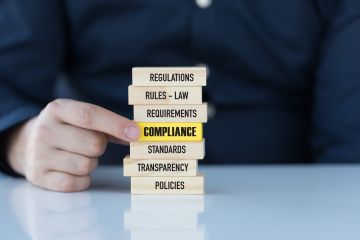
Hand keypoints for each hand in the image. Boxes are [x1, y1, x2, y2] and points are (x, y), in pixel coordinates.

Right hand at [6, 99, 138, 191]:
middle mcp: (45, 130)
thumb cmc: (66, 129)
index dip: (116, 125)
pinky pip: (76, 183)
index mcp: (58, 109)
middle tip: (90, 144)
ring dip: (91, 163)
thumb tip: (135, 135)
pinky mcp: (39, 177)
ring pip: (86, 165)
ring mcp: (39, 155)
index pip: (90, 116)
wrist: (28, 144)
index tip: (136, 133)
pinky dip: (82, 179)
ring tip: (79, 155)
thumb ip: (109, 125)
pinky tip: (72, 169)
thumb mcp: (81, 118)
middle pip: (93, 144)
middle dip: (99, 146)